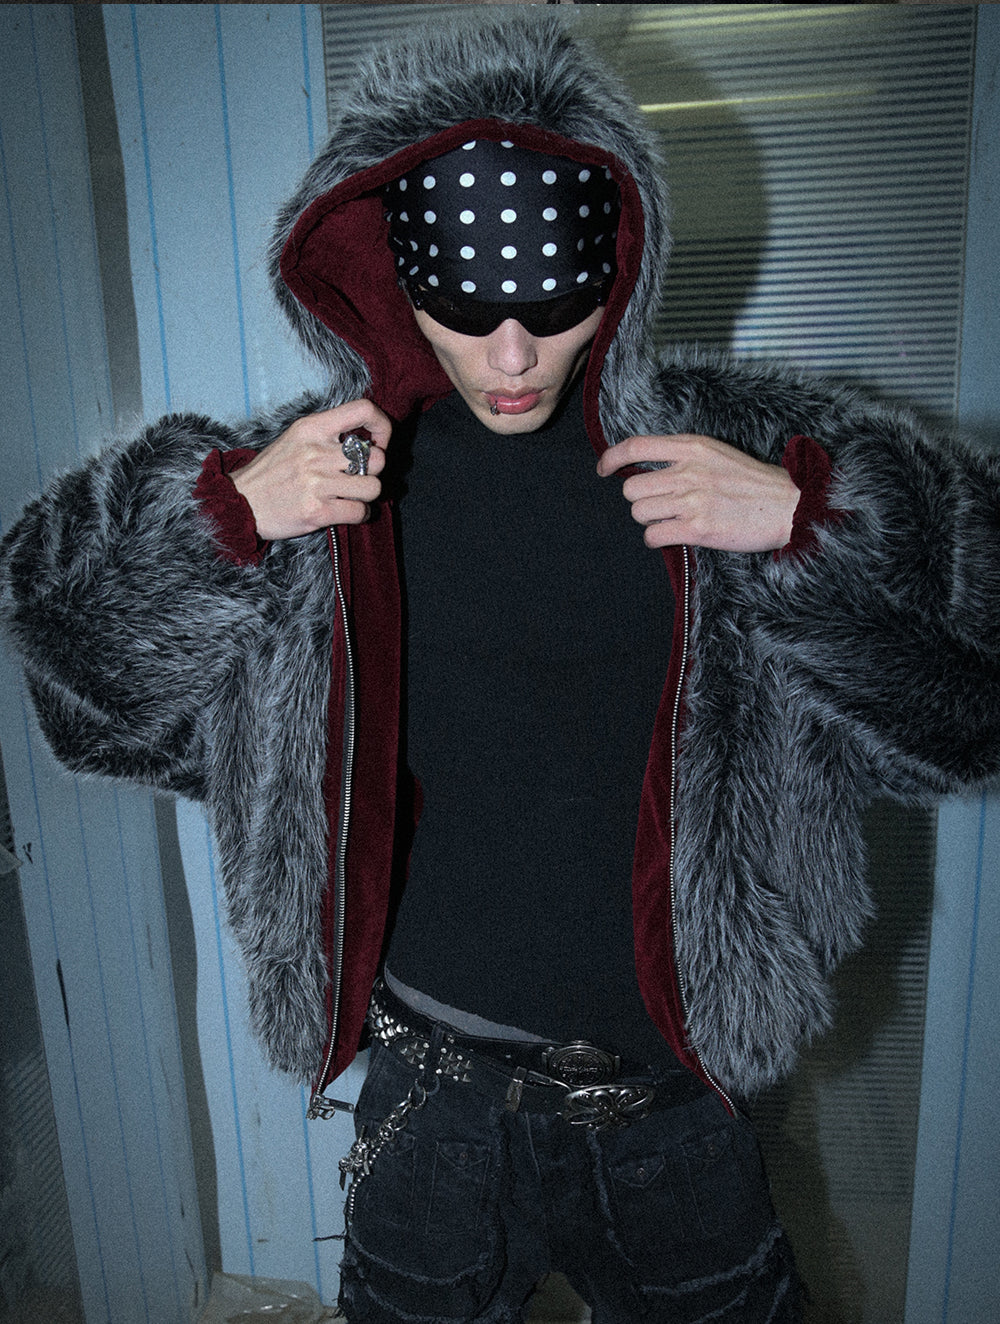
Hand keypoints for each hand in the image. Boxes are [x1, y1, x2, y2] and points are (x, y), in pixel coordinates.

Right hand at [230, 401, 390, 539]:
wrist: (239, 501)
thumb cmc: (271, 471)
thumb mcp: (296, 438)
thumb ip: (328, 434)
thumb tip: (366, 437)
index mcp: (312, 428)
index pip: (363, 411)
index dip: (382, 426)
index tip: (379, 441)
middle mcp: (316, 453)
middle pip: (376, 458)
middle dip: (373, 471)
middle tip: (358, 476)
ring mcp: (317, 483)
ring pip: (373, 488)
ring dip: (367, 495)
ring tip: (352, 495)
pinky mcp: (316, 512)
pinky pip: (359, 512)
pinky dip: (359, 514)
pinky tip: (347, 510)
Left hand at [597, 432, 799, 551]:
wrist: (788, 506)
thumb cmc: (752, 482)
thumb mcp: (716, 454)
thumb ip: (683, 457)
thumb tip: (645, 467)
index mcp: (692, 447)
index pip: (636, 446)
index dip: (612, 458)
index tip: (603, 470)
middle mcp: (689, 471)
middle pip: (631, 488)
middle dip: (641, 500)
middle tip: (662, 505)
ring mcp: (693, 500)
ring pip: (640, 513)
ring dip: (651, 520)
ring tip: (675, 519)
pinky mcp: (698, 528)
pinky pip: (653, 536)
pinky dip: (658, 539)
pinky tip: (676, 535)